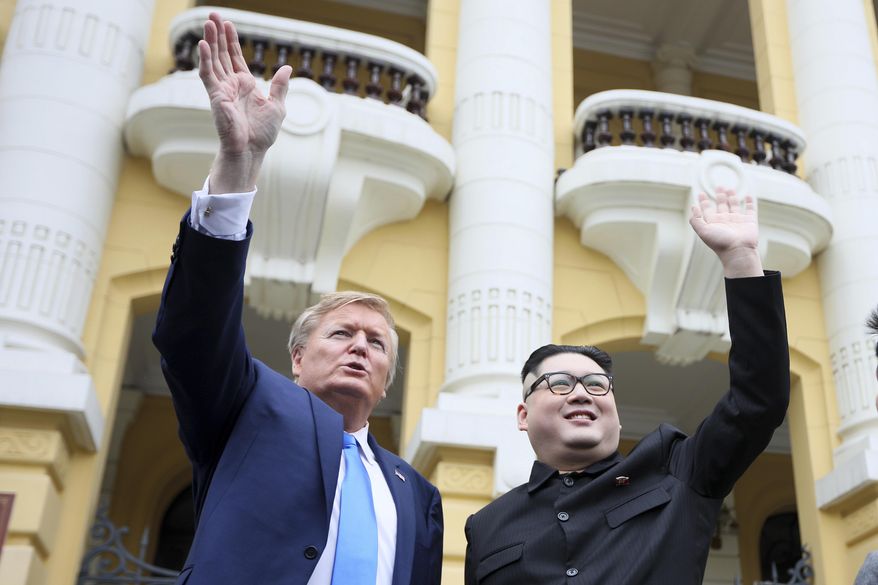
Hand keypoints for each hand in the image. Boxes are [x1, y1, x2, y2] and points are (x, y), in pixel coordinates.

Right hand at [198, 12, 291, 192]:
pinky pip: (207, 75)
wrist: (252, 149)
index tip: (228, 24)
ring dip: (210, 41)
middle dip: (218, 34)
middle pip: (222, 54)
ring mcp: (222, 89)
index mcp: (245, 84)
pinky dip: (204, 59)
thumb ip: (280, 86)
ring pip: (214, 60)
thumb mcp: (277, 106)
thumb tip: (287, 68)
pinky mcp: (216, 96)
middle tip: (213, 15)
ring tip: (208, 23)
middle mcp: (231, 84)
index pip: (236, 57)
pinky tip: (203, 44)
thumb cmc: (263, 133)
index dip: (232, 40)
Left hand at [689, 187, 762, 277]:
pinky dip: (749, 202)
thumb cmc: (720, 242)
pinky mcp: (750, 221)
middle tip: (718, 186)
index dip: (704, 201)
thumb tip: (693, 208)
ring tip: (729, 188)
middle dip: (719, 196)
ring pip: (734, 205)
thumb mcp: (703, 231)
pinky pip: (750, 209)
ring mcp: (738, 221)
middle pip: (721, 205)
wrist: (738, 250)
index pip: (707, 209)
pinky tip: (747, 196)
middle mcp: (725, 221)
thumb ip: (696, 220)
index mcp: (714, 223)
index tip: (701, 193)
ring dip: (731, 197)